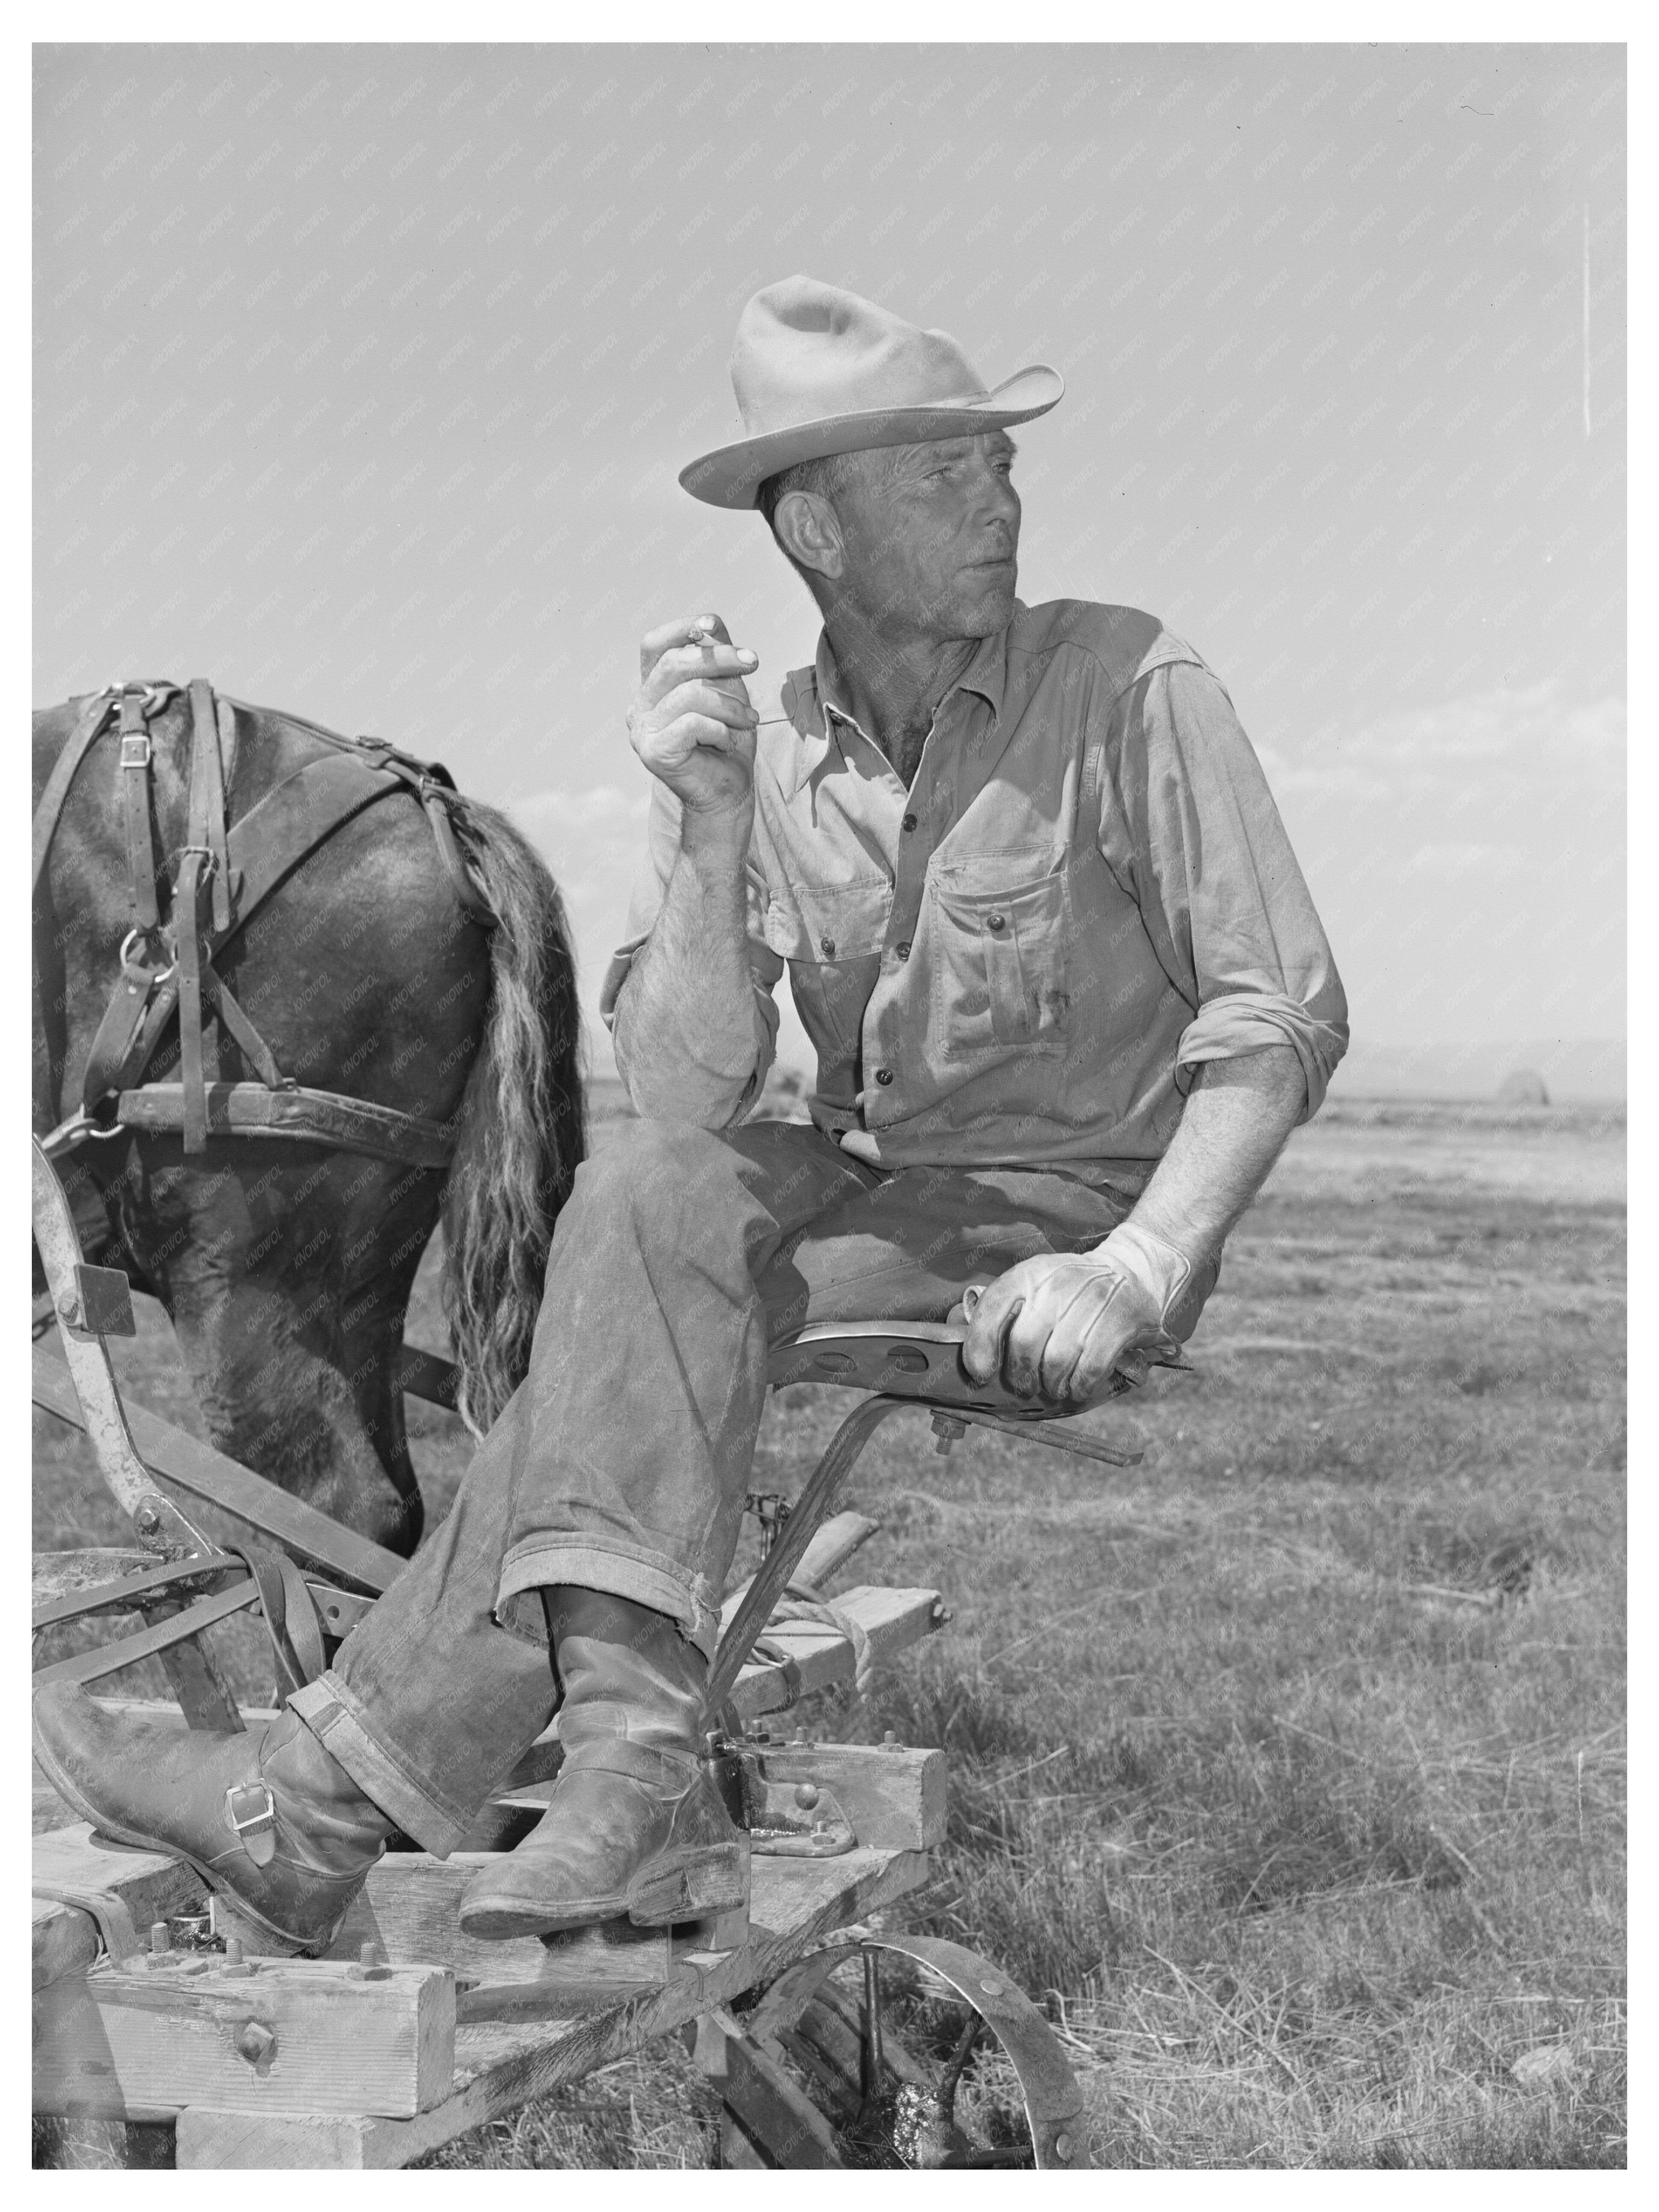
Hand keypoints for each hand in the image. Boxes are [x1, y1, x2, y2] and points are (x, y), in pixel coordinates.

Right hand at [628, 614, 759, 823]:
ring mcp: (642, 730)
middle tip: (754, 663)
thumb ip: (715, 655)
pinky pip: (693, 723)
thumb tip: (711, 623)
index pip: (654, 645)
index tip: (711, 623)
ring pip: (689, 694)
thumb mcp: (726, 689)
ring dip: (730, 704)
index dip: (680, 628)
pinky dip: (721, 730)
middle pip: (675, 663)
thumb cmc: (726, 741)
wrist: (727, 793)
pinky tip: (728, 743)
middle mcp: (639, 706)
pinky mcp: (653, 752)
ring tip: (749, 719)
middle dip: (720, 658)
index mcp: (652, 688)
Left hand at [962, 1252, 1173, 1406]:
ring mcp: (1093, 1300)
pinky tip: (1078, 1388)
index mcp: (1031, 1273)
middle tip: (1025, 1386)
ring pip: (1057, 1361)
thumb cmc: (1074, 1290)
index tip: (982, 1373)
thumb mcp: (1037, 1287)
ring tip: (1054, 1387)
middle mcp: (1059, 1282)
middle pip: (1024, 1343)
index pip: (993, 1308)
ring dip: (1052, 1385)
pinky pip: (1090, 1369)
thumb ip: (1006, 1314)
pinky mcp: (1121, 1321)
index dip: (980, 1347)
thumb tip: (977, 1361)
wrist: (1134, 1272)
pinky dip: (1080, 1387)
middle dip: (1020, 1375)